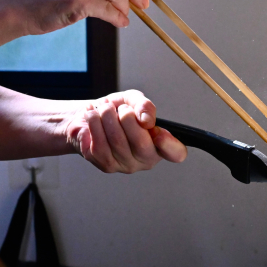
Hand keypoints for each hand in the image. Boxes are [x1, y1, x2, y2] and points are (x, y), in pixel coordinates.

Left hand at [64, 90, 187, 172]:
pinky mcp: (105, 165)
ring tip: (104, 108)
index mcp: (161, 144)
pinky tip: (92, 115)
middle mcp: (146, 159)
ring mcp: (125, 165)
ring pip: (117, 141)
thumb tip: (147, 120)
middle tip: (121, 108)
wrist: (90, 115)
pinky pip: (99, 143)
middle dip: (127, 118)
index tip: (159, 132)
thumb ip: (144, 106)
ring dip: (107, 117)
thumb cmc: (116, 110)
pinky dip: (94, 123)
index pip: (176, 153)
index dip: (170, 145)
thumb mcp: (134, 101)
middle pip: (141, 143)